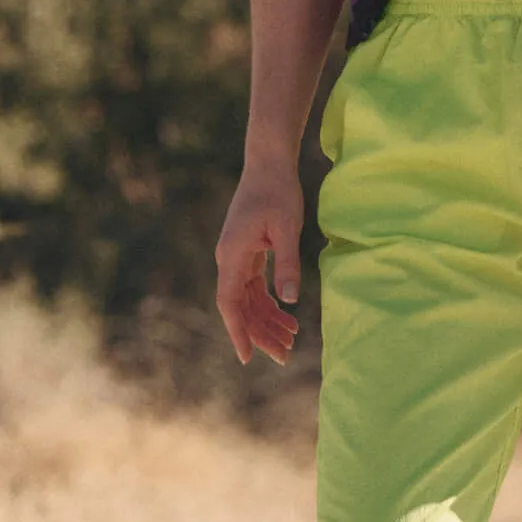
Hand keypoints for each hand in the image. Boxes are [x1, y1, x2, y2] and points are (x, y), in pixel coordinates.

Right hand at [215, 161, 304, 365]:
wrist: (268, 163)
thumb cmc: (278, 191)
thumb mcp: (287, 228)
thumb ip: (287, 264)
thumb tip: (290, 301)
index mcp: (233, 256)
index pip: (230, 303)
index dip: (238, 332)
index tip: (248, 357)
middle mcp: (229, 259)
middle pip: (240, 307)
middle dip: (260, 333)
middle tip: (284, 356)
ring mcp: (237, 257)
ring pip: (248, 299)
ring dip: (267, 320)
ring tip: (291, 340)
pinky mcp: (247, 252)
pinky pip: (254, 287)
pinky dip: (269, 302)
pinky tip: (287, 316)